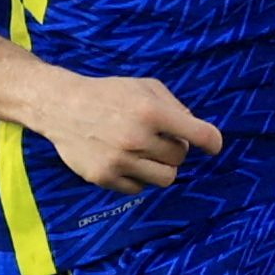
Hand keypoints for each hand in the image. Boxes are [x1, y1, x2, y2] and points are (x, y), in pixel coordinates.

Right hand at [44, 74, 222, 192]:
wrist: (61, 106)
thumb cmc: (108, 93)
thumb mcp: (144, 86)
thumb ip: (174, 105)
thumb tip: (196, 132)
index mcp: (151, 111)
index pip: (199, 135)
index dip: (212, 142)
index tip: (213, 146)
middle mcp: (137, 138)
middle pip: (180, 158)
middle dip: (175, 149)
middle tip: (159, 139)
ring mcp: (120, 160)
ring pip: (165, 178)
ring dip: (161, 167)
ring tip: (147, 154)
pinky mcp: (104, 177)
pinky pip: (138, 188)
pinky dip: (138, 177)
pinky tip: (126, 161)